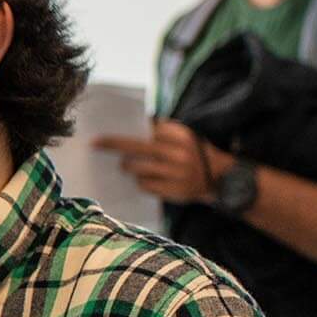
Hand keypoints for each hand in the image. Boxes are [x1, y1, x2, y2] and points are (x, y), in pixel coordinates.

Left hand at [89, 120, 226, 204]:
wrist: (220, 177)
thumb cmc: (192, 153)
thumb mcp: (183, 136)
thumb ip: (161, 129)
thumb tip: (133, 125)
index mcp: (180, 136)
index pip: (146, 131)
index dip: (124, 135)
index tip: (101, 136)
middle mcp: (179, 153)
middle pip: (137, 148)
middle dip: (113, 145)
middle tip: (95, 145)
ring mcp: (177, 173)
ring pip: (138, 169)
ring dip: (128, 167)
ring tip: (125, 165)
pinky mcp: (175, 191)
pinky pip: (145, 185)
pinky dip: (140, 181)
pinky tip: (141, 179)